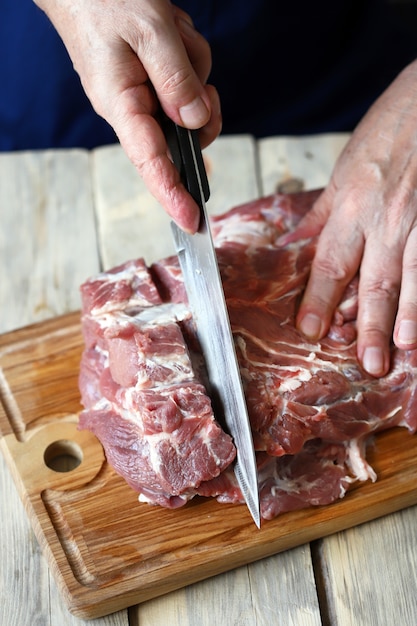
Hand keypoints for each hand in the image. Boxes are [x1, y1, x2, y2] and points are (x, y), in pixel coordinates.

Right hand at [35, 0, 220, 231]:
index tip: (192, 221)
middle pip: (183, 132)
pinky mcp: (150, 79)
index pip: (150, 162)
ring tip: (174, 35)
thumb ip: (177, 78)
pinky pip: (187, 79)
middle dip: (202, 110)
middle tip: (205, 86)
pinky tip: (174, 32)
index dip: (172, 194)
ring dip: (195, 68)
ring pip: (191, 101)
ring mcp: (141, 93)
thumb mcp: (149, 29)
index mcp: (121, 103)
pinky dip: (190, 56)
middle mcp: (131, 106)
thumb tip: (196, 120)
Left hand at [291, 60, 416, 375]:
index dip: (319, 300)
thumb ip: (323, 213)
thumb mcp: (345, 167)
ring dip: (409, 316)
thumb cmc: (391, 127)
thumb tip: (296, 244)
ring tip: (403, 350)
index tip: (311, 330)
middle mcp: (387, 218)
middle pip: (375, 280)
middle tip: (368, 362)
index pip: (331, 263)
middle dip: (370, 325)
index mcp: (353, 204)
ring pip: (415, 276)